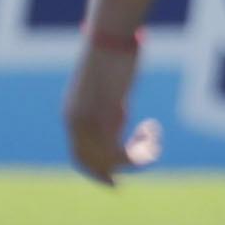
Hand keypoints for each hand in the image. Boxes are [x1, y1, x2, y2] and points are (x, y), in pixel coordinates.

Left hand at [62, 37, 160, 184]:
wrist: (108, 39)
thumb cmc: (109, 55)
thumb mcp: (107, 88)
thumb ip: (110, 106)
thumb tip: (117, 116)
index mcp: (72, 115)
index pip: (78, 154)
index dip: (94, 170)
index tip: (111, 180)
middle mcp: (76, 122)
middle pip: (89, 162)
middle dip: (106, 175)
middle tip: (120, 185)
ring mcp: (90, 120)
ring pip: (108, 158)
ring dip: (133, 159)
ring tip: (151, 145)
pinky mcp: (105, 117)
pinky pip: (120, 149)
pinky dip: (140, 150)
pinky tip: (152, 134)